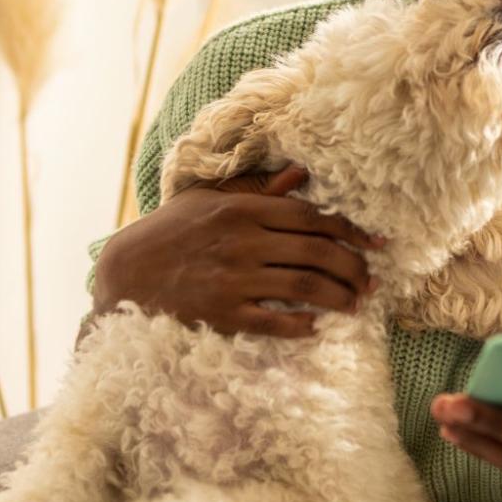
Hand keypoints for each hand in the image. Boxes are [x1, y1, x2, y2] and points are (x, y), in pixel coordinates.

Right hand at [92, 164, 385, 338]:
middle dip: (354, 268)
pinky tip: (315, 326)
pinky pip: (273, 322)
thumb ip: (257, 189)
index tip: (376, 244)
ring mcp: (233, 280)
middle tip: (373, 281)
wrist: (124, 274)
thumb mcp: (209, 201)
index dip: (350, 231)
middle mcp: (242, 242)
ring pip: (304, 288)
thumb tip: (301, 174)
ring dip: (338, 297)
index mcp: (242, 211)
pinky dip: (300, 325)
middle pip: (316, 253)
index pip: (311, 218)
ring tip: (355, 303)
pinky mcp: (222, 314)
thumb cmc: (170, 233)